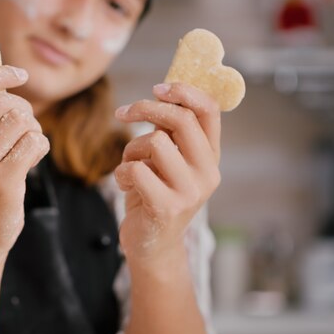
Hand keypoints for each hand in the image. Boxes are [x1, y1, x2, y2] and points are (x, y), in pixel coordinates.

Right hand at [0, 65, 49, 261]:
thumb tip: (6, 76)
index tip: (20, 74)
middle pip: (3, 102)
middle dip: (24, 111)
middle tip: (24, 130)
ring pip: (22, 121)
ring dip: (33, 131)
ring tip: (25, 148)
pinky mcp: (1, 183)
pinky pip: (34, 142)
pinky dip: (40, 147)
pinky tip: (31, 161)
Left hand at [114, 82, 220, 270]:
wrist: (152, 247)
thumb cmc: (154, 196)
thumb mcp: (167, 161)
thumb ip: (169, 133)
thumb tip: (160, 93)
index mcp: (210, 156)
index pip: (209, 111)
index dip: (184, 91)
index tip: (158, 87)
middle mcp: (208, 173)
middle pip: (181, 119)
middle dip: (146, 109)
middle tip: (123, 113)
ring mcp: (190, 192)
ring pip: (154, 142)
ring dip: (130, 150)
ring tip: (130, 168)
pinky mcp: (167, 207)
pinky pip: (136, 169)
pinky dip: (122, 173)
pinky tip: (127, 187)